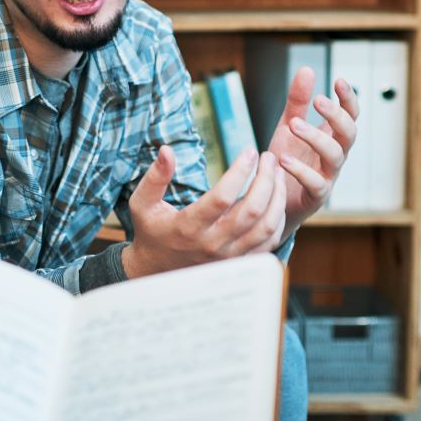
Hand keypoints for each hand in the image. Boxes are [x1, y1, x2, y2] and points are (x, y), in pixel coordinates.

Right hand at [121, 143, 286, 277]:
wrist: (157, 270)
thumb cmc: (151, 232)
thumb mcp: (143, 204)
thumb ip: (155, 177)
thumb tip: (167, 150)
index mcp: (188, 227)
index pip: (222, 197)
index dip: (240, 171)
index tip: (250, 151)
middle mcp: (212, 244)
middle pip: (252, 210)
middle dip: (266, 179)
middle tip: (269, 158)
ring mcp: (228, 256)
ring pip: (266, 227)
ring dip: (277, 198)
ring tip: (278, 174)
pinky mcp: (239, 262)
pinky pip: (269, 242)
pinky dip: (278, 219)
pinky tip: (276, 200)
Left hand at [267, 67, 359, 234]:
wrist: (271, 201)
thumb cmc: (284, 163)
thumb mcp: (287, 128)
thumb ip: (297, 103)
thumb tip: (307, 69)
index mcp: (330, 137)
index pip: (350, 116)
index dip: (349, 99)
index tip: (338, 81)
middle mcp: (334, 156)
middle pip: (349, 134)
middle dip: (337, 116)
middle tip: (318, 101)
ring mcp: (328, 176)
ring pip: (335, 155)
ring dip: (316, 138)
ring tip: (294, 125)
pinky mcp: (316, 195)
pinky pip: (316, 182)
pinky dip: (301, 170)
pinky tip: (283, 159)